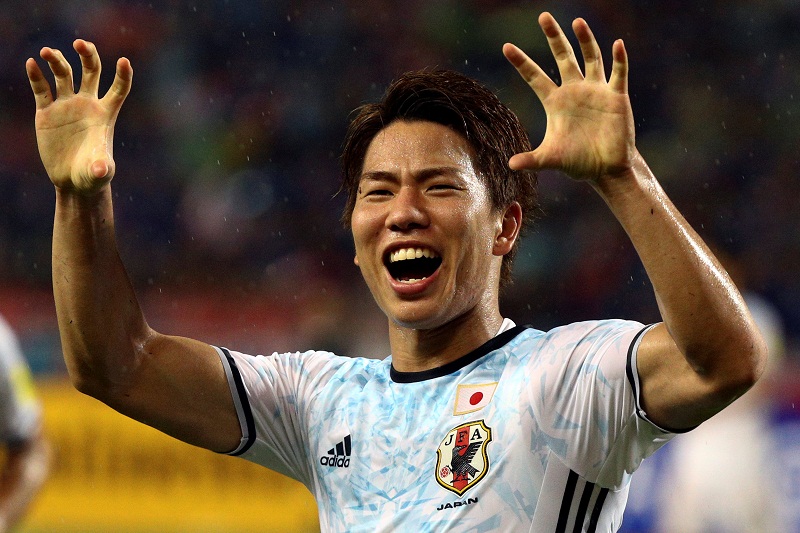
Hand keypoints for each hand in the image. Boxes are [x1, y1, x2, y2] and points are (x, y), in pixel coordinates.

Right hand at [26, 39, 131, 193]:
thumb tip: (101, 170)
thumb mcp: (99, 173)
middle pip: (91, 70)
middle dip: (87, 54)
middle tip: (80, 43)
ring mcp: (66, 105)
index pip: (119, 89)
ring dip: (56, 60)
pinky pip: (41, 88)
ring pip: (64, 74)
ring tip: (46, 52)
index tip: (124, 61)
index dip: (123, 75)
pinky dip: (36, 76)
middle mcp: (87, 104)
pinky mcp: (46, 112)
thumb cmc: (92, 175)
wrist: (72, 181)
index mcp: (106, 114)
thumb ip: (102, 168)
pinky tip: (32, 64)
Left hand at [503, 12, 635, 182]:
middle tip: (544, 16)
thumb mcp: (550, 159)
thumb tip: (510, 166)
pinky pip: (618, 74)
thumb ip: (531, 160)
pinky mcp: (616, 96)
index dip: (521, 62)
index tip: (506, 46)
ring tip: (577, 22)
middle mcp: (574, 90)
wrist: (605, 168)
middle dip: (554, 37)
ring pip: (590, 58)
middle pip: (562, 57)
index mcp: (555, 102)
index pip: (534, 77)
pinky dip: (619, 59)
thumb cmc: (577, 162)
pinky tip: (617, 45)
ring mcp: (596, 90)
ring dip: (585, 40)